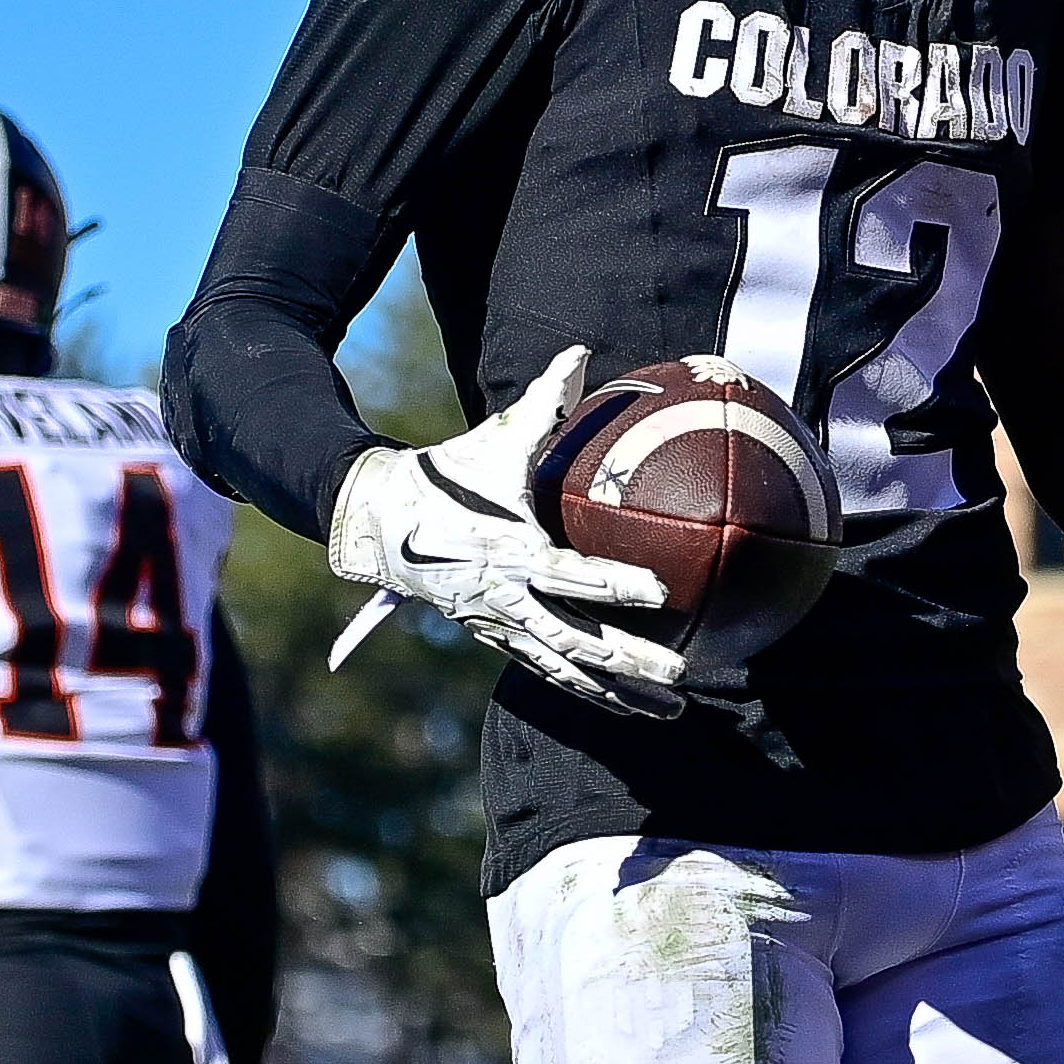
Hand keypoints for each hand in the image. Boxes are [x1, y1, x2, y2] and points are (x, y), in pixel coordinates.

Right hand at [327, 345, 682, 719]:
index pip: (572, 574)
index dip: (615, 583)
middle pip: (578, 641)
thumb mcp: (494, 440)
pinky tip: (632, 706)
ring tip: (674, 711)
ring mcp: (502, 627)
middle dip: (632, 661)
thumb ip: (544, 402)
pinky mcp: (499, 639)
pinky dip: (592, 693)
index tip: (662, 590)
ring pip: (569, 671)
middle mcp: (509, 599)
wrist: (379, 521)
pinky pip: (552, 673)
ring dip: (621, 693)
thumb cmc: (448, 475)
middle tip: (683, 674)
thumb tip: (581, 352)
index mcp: (512, 551)